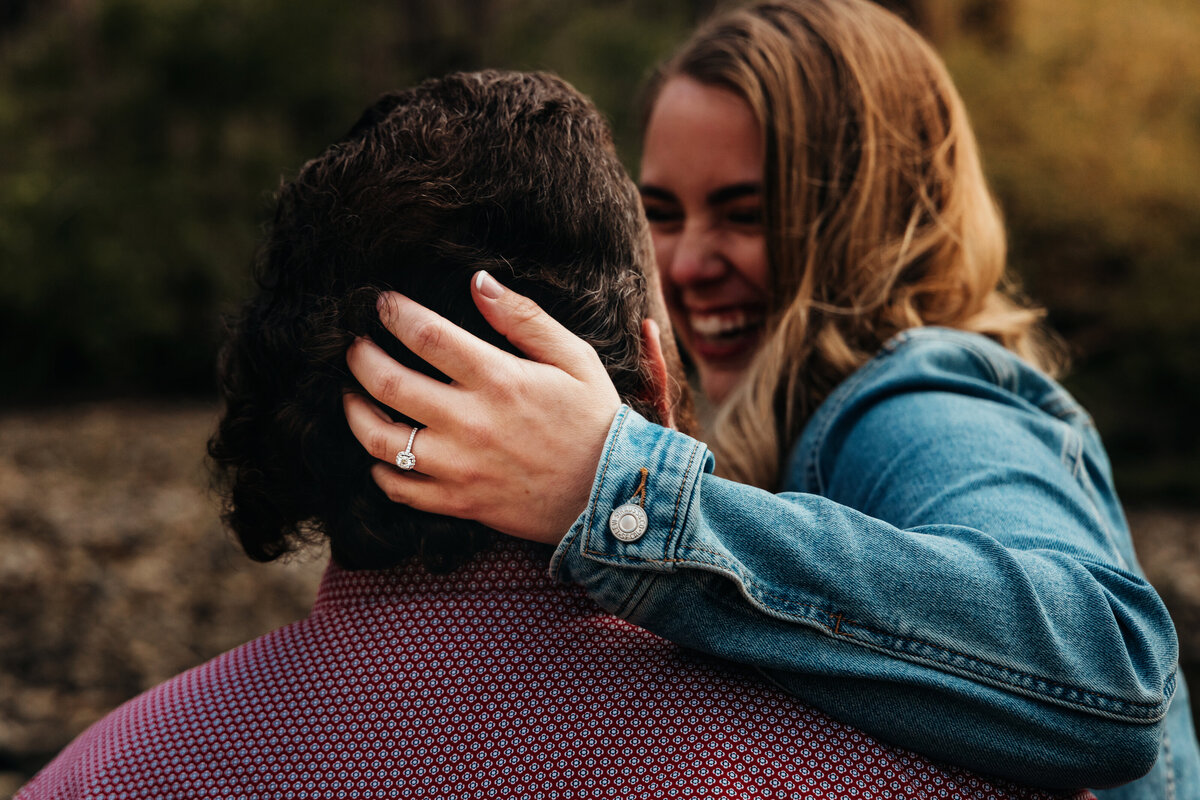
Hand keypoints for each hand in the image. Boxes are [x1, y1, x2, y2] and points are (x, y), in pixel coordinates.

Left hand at [344, 271, 621, 544]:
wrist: (612, 494)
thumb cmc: (595, 420)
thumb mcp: (574, 358)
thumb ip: (523, 318)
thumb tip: (478, 281)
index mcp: (498, 379)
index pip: (424, 334)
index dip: (394, 312)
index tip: (382, 304)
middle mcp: (470, 422)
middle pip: (387, 382)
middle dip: (359, 356)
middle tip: (354, 345)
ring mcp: (459, 466)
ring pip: (379, 440)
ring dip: (355, 412)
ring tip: (353, 396)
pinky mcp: (459, 502)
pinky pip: (399, 488)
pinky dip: (380, 469)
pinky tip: (383, 452)